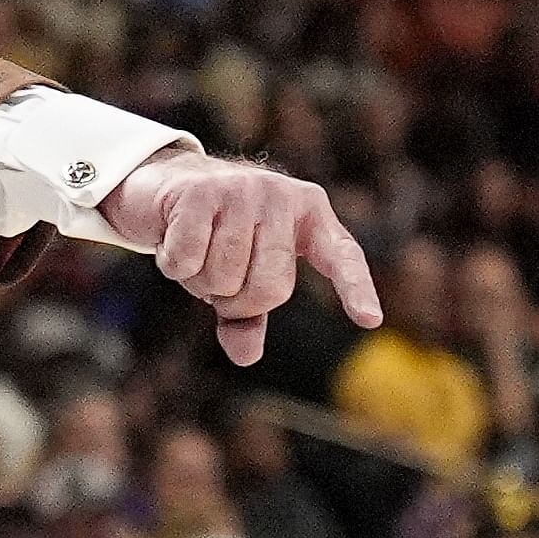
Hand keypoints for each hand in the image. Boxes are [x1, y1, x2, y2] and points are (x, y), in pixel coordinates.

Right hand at [99, 147, 380, 365]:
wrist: (168, 182)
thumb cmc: (217, 236)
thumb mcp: (241, 277)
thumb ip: (247, 318)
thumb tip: (246, 355)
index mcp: (310, 215)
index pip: (342, 257)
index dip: (356, 288)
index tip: (370, 320)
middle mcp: (283, 197)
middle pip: (271, 288)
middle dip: (236, 302)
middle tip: (220, 283)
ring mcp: (243, 190)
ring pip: (225, 277)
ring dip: (201, 283)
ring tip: (198, 255)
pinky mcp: (201, 191)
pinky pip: (189, 260)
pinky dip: (174, 265)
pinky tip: (172, 242)